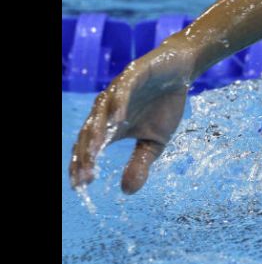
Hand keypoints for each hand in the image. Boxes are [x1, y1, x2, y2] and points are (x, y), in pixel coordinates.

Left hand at [69, 45, 193, 193]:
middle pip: (89, 133)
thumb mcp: (155, 143)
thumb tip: (127, 191)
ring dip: (96, 132)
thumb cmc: (164, 106)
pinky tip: (118, 119)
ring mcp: (118, 91)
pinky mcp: (132, 74)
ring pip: (100, 112)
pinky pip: (122, 91)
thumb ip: (139, 163)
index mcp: (110, 126)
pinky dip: (118, 104)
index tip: (80, 186)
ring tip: (94, 151)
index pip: (88, 148)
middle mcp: (107, 109)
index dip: (83, 165)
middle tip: (86, 175)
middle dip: (86, 155)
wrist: (179, 72)